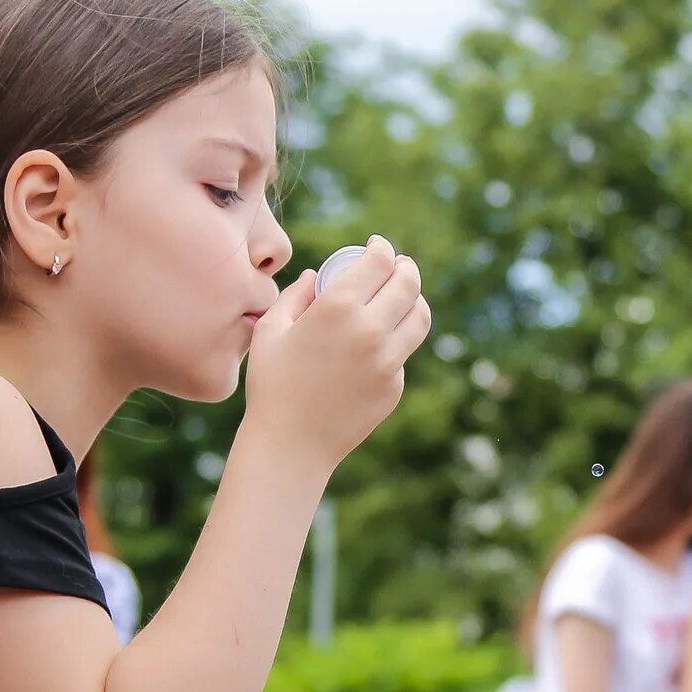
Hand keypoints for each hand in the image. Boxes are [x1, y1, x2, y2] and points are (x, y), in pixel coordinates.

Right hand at [243, 236, 431, 478]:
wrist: (290, 443)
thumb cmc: (271, 384)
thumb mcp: (271, 330)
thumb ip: (296, 295)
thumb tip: (319, 275)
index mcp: (337, 309)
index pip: (379, 262)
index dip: (382, 249)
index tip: (377, 247)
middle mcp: (370, 331)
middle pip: (408, 284)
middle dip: (405, 268)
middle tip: (400, 265)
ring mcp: (388, 362)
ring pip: (420, 318)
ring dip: (415, 300)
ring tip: (404, 297)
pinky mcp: (394, 387)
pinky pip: (403, 354)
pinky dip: (395, 341)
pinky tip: (377, 343)